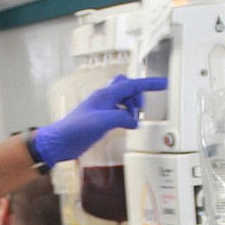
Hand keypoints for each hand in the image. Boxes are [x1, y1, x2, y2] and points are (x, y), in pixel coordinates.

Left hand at [33, 75, 166, 166]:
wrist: (61, 141)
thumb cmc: (75, 129)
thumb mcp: (103, 122)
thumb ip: (122, 118)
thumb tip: (134, 121)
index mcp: (105, 95)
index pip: (132, 85)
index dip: (149, 84)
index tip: (162, 83)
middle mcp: (104, 99)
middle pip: (128, 88)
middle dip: (138, 96)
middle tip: (141, 110)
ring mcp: (103, 108)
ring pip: (124, 99)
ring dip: (133, 107)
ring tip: (134, 119)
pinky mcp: (102, 118)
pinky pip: (120, 111)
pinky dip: (127, 116)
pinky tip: (127, 124)